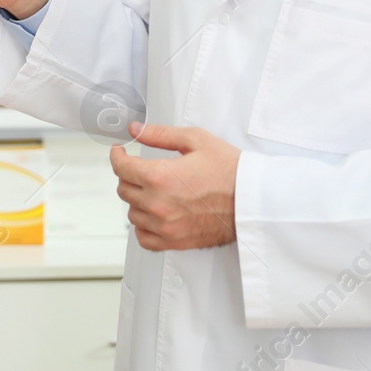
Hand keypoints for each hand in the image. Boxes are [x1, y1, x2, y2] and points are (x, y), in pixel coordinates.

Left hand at [110, 123, 240, 250]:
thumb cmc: (230, 170)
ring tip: (151, 190)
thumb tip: (135, 130)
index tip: (120, 152)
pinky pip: (143, 238)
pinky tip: (152, 215)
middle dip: (128, 176)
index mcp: (160, 177)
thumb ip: (160, 134)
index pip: (121, 168)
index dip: (117, 156)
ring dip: (136, 200)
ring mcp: (165, 226)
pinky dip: (143, 226)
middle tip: (139, 168)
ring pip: (132, 214)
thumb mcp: (196, 140)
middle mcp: (158, 204)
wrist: (253, 201)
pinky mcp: (175, 241)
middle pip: (124, 190)